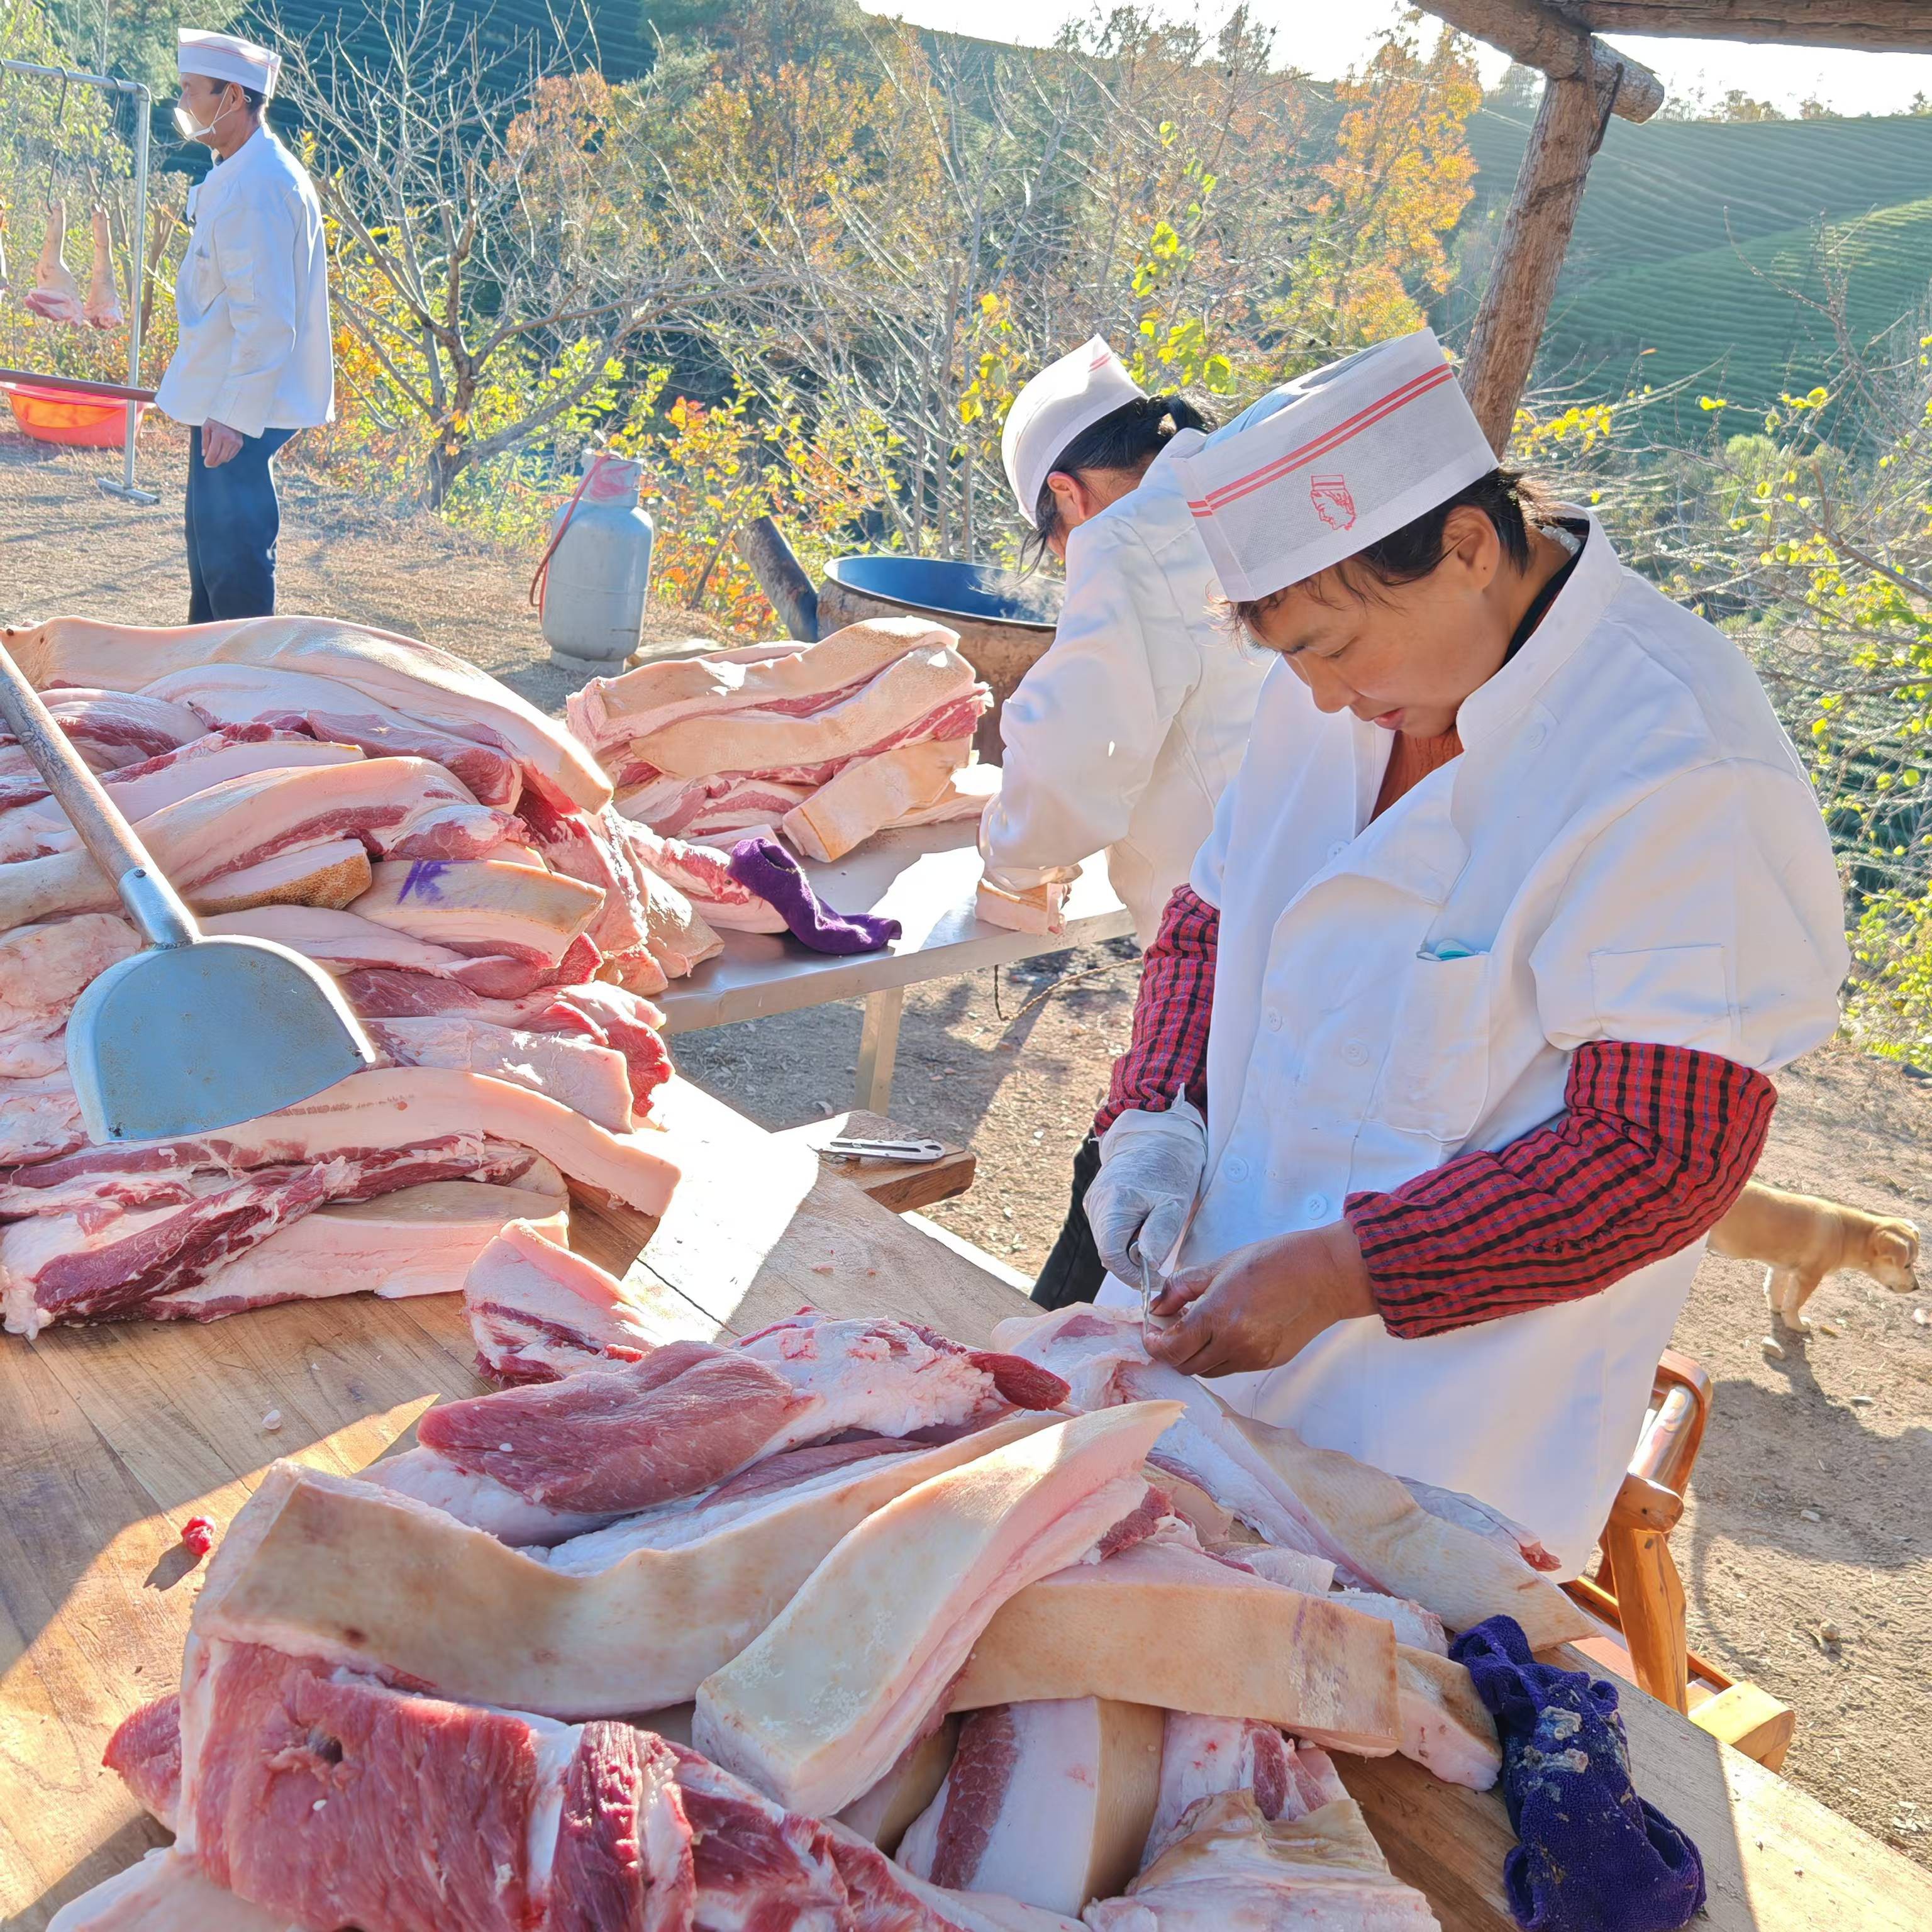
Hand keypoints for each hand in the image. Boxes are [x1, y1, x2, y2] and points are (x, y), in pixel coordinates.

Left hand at [201, 419, 243, 465]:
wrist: (230, 413)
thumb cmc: (216, 419)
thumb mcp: (206, 427)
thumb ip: (204, 442)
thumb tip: (205, 454)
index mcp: (219, 435)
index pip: (214, 453)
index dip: (209, 461)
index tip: (206, 464)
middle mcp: (229, 440)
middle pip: (221, 458)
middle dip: (214, 463)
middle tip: (209, 464)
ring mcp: (236, 442)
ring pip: (227, 458)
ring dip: (220, 459)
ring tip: (214, 456)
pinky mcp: (240, 444)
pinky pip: (232, 455)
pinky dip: (226, 456)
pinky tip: (221, 452)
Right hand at [1085, 1100, 1205, 1280]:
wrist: (1158, 1136)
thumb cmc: (1170, 1168)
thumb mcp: (1174, 1203)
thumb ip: (1159, 1235)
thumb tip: (1148, 1265)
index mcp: (1114, 1201)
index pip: (1111, 1255)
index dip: (1132, 1275)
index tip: (1155, 1279)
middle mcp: (1096, 1202)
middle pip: (1107, 1250)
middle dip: (1132, 1261)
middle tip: (1159, 1256)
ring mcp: (1093, 1201)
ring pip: (1107, 1241)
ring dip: (1129, 1247)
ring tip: (1153, 1229)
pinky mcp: (1096, 1201)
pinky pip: (1108, 1229)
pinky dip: (1125, 1235)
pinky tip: (1143, 1221)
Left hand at [1145, 1221, 1375, 1377]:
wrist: (1326, 1275)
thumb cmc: (1277, 1261)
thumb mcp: (1221, 1265)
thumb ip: (1183, 1287)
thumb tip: (1158, 1305)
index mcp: (1219, 1315)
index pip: (1172, 1348)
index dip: (1154, 1343)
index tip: (1151, 1332)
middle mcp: (1235, 1343)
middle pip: (1186, 1366)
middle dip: (1172, 1350)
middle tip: (1171, 1328)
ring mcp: (1254, 1357)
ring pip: (1208, 1370)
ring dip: (1196, 1355)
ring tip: (1200, 1328)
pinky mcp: (1268, 1362)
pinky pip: (1232, 1367)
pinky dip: (1220, 1355)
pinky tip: (1226, 1331)